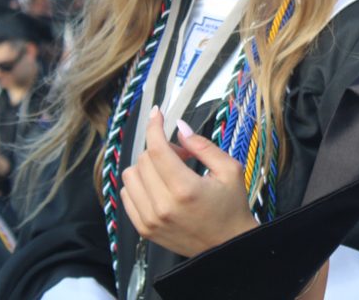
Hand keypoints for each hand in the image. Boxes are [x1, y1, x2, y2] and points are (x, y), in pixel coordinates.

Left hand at [120, 108, 256, 256]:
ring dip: (147, 166)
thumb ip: (203, 146)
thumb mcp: (229, 170)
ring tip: (170, 172)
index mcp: (185, 189)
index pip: (157, 149)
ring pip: (130, 175)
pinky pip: (126, 194)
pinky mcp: (143, 229)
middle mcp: (162, 206)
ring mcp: (149, 220)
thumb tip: (179, 127)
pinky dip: (139, 183)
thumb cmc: (232, 206)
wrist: (227, 246)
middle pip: (144, 160)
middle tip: (183, 155)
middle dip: (161, 149)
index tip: (157, 113)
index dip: (155, 126)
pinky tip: (158, 185)